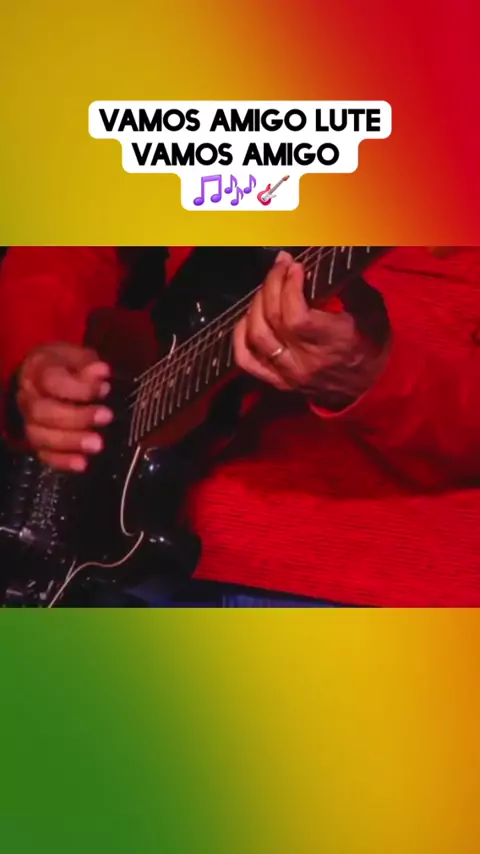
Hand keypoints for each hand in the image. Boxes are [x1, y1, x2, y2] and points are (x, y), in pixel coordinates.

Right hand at [17, 343, 112, 470]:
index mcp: (38, 371)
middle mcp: (29, 397)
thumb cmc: (65, 366)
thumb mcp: (77, 356)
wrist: (43, 377)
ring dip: (70, 442)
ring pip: (40, 436)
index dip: (79, 388)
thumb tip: (101, 371)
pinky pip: (43, 454)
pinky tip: (82, 463)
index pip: (51, 381)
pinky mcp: (36, 441)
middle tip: (106, 417)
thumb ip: (88, 364)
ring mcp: (29, 421)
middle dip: (76, 417)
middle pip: (43, 411)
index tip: (104, 389)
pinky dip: (62, 461)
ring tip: (97, 444)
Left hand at [233, 251, 388, 408]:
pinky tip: (249, 318)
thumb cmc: (371, 344)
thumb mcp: (372, 311)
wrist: (369, 387)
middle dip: (272, 285)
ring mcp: (289, 373)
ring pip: (257, 336)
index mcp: (333, 342)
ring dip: (256, 305)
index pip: (296, 316)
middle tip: (280, 267)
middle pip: (273, 320)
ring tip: (268, 288)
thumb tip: (326, 263)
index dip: (288, 287)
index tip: (295, 267)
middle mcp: (307, 360)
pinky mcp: (278, 382)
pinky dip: (240, 336)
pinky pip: (246, 360)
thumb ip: (350, 287)